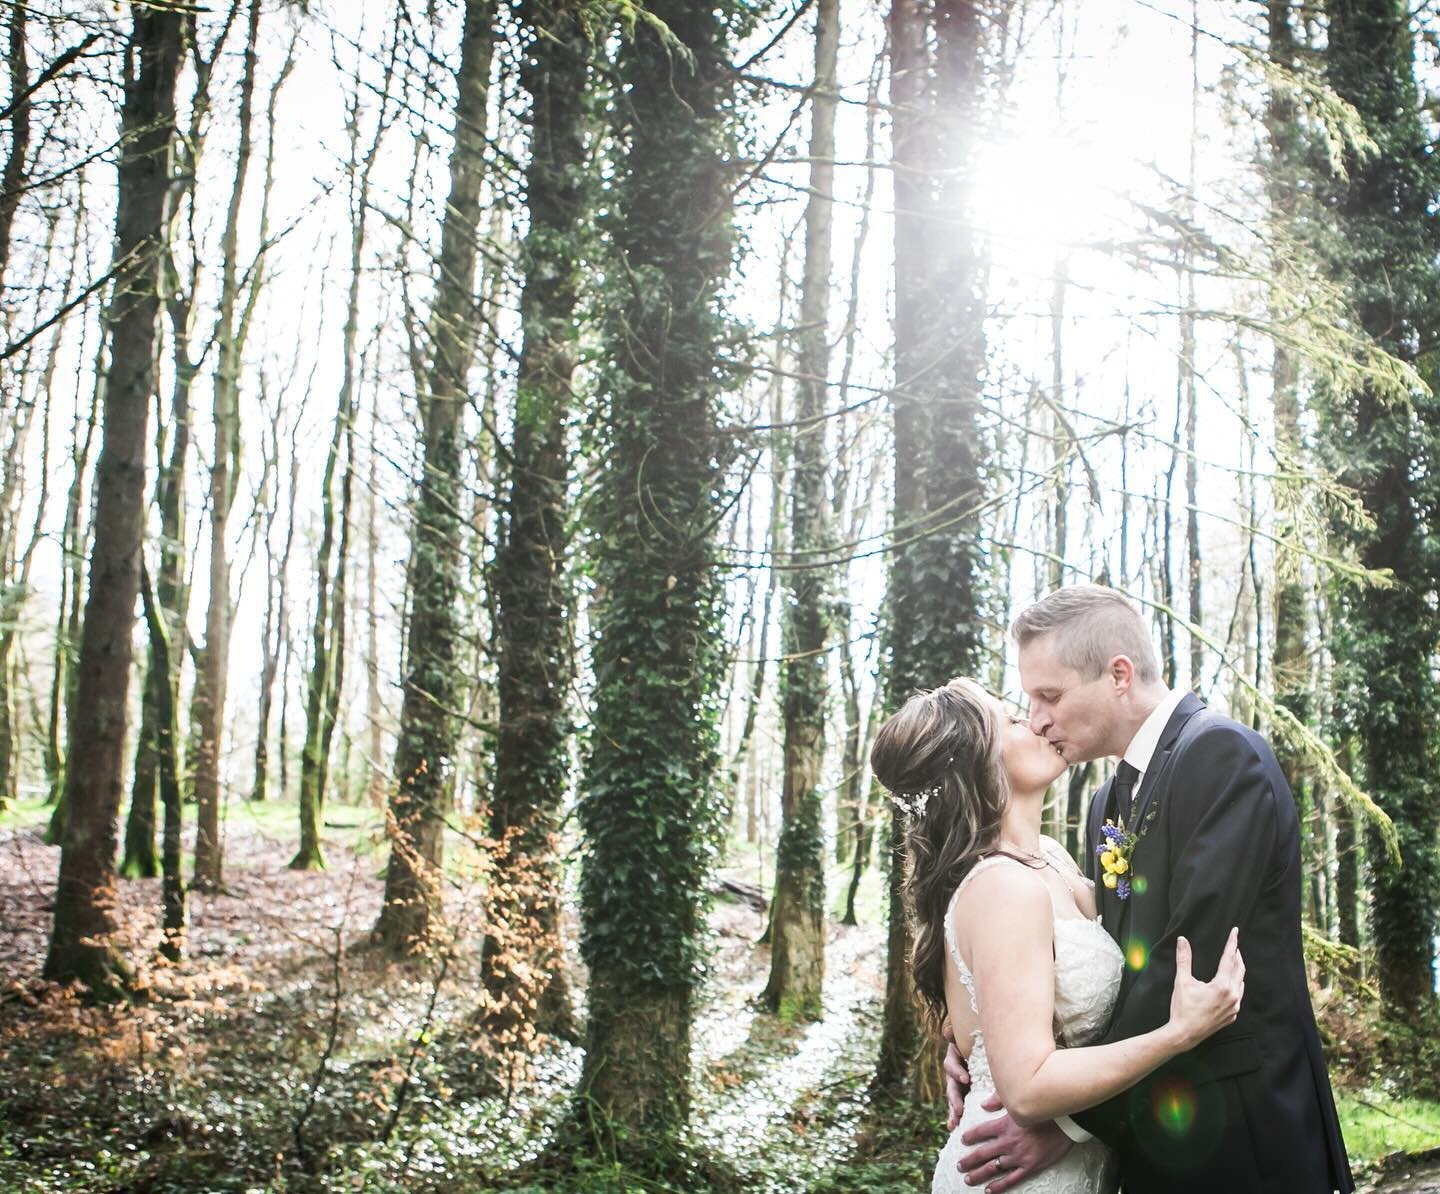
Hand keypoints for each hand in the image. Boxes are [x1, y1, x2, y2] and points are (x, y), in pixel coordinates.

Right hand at [943, 1024, 970, 1130]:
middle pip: (950, 1086)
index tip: (966, 1079)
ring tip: (954, 1123)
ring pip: (952, 1099)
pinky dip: (954, 1117)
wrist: (986, 1052)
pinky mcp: (963, 1095)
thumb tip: (946, 1031)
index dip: (957, 1072)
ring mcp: (957, 1085)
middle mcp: (954, 1072)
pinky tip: (953, 1128)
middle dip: (954, 1099)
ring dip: (953, 1111)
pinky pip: (957, 1107)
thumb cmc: (979, 1044)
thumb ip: (959, 1038)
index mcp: (954, 1058)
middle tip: (959, 1109)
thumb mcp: (970, 1041)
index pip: (951, 1065)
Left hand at [958, 1096, 1071, 1191]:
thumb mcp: (1020, 1101)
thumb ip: (999, 1100)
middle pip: (982, 1153)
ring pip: (993, 1168)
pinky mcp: (1029, 1167)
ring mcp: (1018, 1157)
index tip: (962, 1140)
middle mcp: (1008, 1143)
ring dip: (978, 1175)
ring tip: (968, 1179)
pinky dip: (998, 1186)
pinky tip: (989, 1190)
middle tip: (959, 1166)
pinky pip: (1011, 1179)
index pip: (980, 1132)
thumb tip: (983, 1104)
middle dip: (969, 1161)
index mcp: (1004, 1125)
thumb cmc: (1043, 1110)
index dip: (969, 1136)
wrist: (1065, 1124)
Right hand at [1168, 927, 1244, 1048]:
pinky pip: (1238, 996)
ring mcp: (1234, 1007)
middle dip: (1237, 955)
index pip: (1229, 958)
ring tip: (1233, 962)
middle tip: (1234, 945)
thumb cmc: (1183, 1008)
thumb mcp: (1182, 981)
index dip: (1232, 943)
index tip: (1235, 931)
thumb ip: (1184, 959)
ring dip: (1238, 971)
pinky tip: (1230, 984)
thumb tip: (1182, 940)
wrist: (1185, 1034)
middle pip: (1240, 969)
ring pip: (1241, 983)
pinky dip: (1236, 986)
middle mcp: (1233, 996)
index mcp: (1222, 985)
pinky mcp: (1232, 1015)